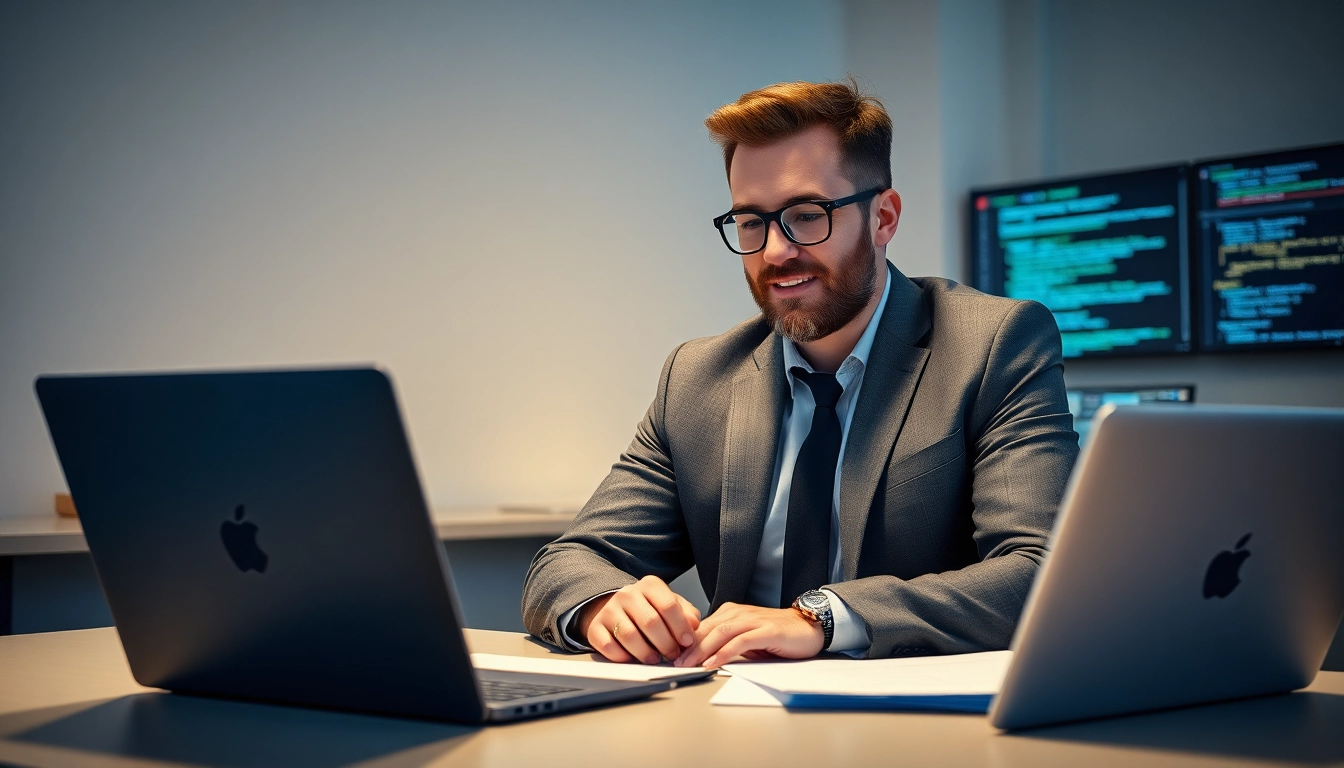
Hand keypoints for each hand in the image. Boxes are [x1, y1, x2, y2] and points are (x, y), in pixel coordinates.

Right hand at [578, 576, 701, 663]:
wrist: (616, 608)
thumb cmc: (649, 609)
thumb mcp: (670, 605)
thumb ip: (686, 614)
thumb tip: (693, 626)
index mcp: (649, 585)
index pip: (668, 605)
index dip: (680, 627)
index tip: (687, 642)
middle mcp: (627, 594)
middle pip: (650, 622)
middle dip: (665, 643)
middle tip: (673, 655)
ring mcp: (609, 610)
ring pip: (629, 635)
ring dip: (645, 653)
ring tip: (654, 659)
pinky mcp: (595, 627)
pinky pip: (608, 646)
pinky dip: (622, 657)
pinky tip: (632, 659)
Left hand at [673, 602, 823, 668]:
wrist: (809, 627)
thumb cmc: (777, 636)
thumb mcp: (747, 639)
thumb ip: (727, 644)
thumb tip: (701, 657)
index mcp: (731, 613)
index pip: (702, 627)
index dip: (685, 642)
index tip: (671, 656)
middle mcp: (739, 613)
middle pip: (706, 629)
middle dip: (687, 647)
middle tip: (673, 662)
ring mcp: (753, 620)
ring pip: (720, 633)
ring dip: (701, 650)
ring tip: (688, 664)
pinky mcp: (766, 631)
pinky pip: (740, 641)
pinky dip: (723, 652)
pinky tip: (713, 662)